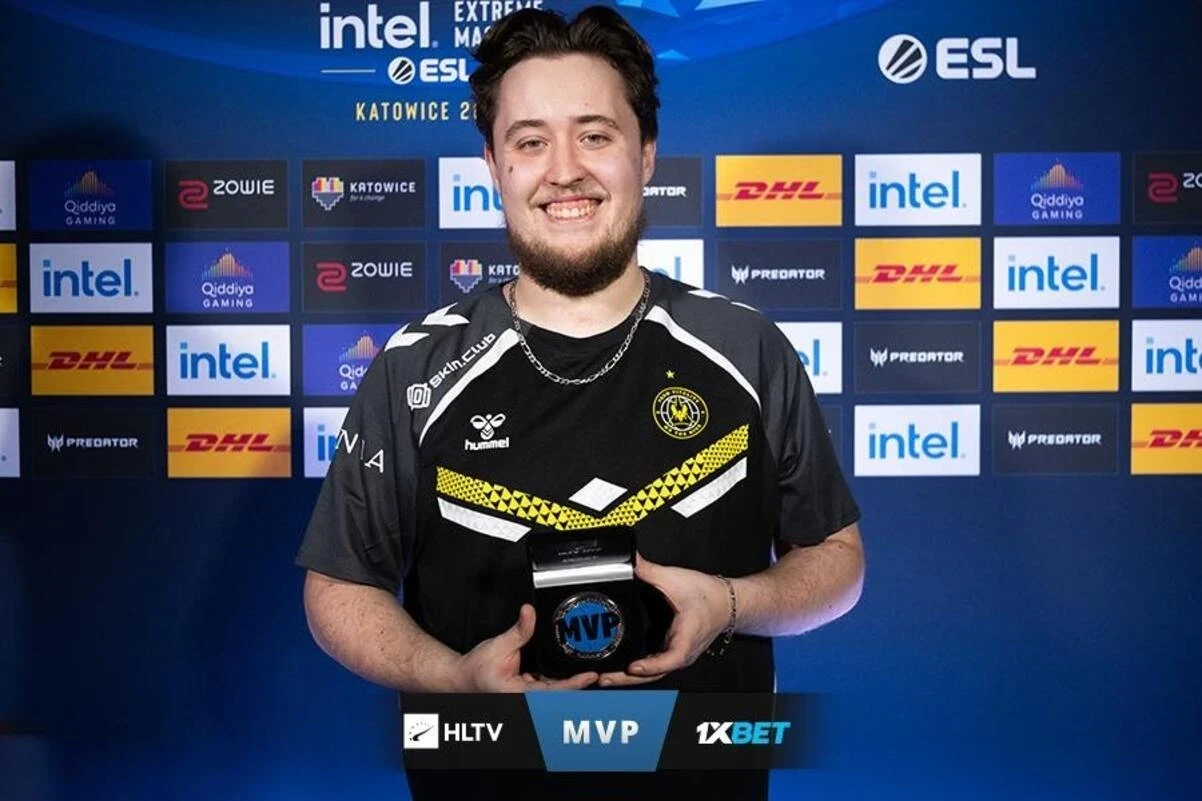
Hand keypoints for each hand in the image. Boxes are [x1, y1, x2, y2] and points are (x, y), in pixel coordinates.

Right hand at [457, 603, 598, 691]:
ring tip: (589, 667)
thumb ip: (519, 631)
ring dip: (570, 680)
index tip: (590, 676)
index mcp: (520, 694)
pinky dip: (560, 676)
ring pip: (556, 688)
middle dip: (578, 682)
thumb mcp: (499, 645)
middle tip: (600, 670)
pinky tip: (572, 667)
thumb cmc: (477, 668)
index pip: (553, 690)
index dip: (574, 684)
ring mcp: (530, 694)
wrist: (464, 678)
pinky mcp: (531, 687)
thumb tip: (529, 612)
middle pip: (560, 691)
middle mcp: (528, 698)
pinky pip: (549, 683)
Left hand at [598, 554, 731, 687]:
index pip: (670, 659)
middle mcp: (682, 653)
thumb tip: (631, 563)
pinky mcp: (674, 653)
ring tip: (607, 677)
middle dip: (628, 679)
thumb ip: (650, 571)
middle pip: (654, 674)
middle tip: (605, 678)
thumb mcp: (676, 579)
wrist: (727, 602)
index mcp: (686, 638)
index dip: (650, 666)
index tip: (632, 667)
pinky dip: (639, 671)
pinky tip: (622, 669)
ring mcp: (678, 656)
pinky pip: (655, 667)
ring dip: (630, 679)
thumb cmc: (709, 596)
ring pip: (654, 674)